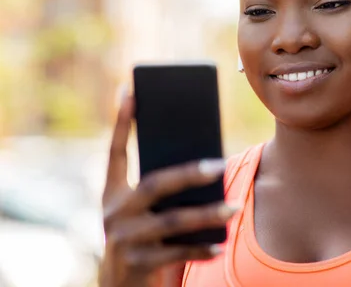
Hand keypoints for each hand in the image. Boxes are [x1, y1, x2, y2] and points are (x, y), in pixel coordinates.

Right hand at [99, 95, 237, 286]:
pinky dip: (202, 248)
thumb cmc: (142, 237)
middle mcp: (113, 213)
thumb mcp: (143, 212)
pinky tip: (222, 244)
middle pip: (155, 185)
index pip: (116, 152)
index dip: (122, 122)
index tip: (131, 90)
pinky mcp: (137, 265)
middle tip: (220, 165)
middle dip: (189, 173)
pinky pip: (177, 252)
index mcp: (112, 193)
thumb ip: (163, 191)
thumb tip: (207, 166)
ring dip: (207, 214)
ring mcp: (123, 240)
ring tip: (234, 208)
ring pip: (172, 221)